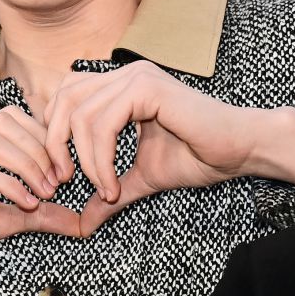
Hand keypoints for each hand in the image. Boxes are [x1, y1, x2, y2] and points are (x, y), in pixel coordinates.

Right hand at [0, 105, 80, 293]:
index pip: (7, 117)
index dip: (40, 137)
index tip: (62, 170)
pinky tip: (26, 204)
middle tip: (59, 181)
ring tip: (45, 193)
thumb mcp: (1, 221)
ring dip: (27, 165)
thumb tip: (80, 222)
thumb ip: (37, 214)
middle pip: (2, 122)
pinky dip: (7, 185)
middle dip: (38, 149)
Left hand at [43, 60, 262, 236]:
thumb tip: (83, 221)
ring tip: (103, 191)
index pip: (67, 95)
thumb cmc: (197, 156)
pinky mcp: (147, 88)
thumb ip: (110, 188)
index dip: (55, 131)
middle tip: (64, 181)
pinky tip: (113, 185)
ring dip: (85, 161)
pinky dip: (101, 161)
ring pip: (82, 114)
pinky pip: (104, 124)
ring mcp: (136, 77)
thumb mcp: (142, 176)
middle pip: (65, 99)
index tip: (63, 173)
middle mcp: (125, 74)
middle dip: (56, 144)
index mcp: (121, 84)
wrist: (239, 151)